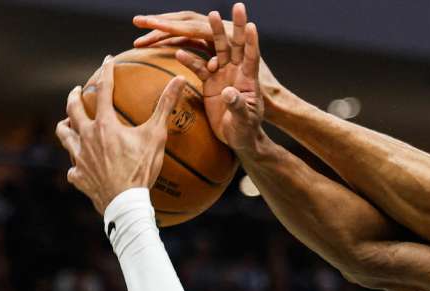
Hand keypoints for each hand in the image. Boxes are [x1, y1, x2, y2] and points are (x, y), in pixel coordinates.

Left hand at [55, 58, 185, 213]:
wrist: (125, 203)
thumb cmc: (141, 169)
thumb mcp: (156, 136)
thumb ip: (165, 106)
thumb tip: (179, 81)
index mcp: (104, 124)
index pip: (102, 89)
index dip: (105, 72)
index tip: (107, 61)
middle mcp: (85, 137)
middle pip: (73, 109)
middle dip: (74, 96)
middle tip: (76, 90)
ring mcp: (79, 157)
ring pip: (64, 136)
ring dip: (65, 126)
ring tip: (67, 123)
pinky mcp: (78, 177)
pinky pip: (72, 169)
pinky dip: (75, 166)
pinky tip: (80, 167)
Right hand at [171, 5, 264, 153]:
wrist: (237, 138)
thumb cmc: (246, 130)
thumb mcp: (244, 121)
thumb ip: (237, 106)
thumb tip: (229, 92)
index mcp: (249, 78)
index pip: (251, 57)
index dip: (251, 42)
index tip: (252, 26)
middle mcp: (237, 71)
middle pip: (235, 44)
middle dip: (235, 25)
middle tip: (238, 5)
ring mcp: (223, 73)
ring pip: (216, 48)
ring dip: (213, 32)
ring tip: (210, 15)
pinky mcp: (210, 80)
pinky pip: (198, 66)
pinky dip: (189, 59)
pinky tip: (177, 52)